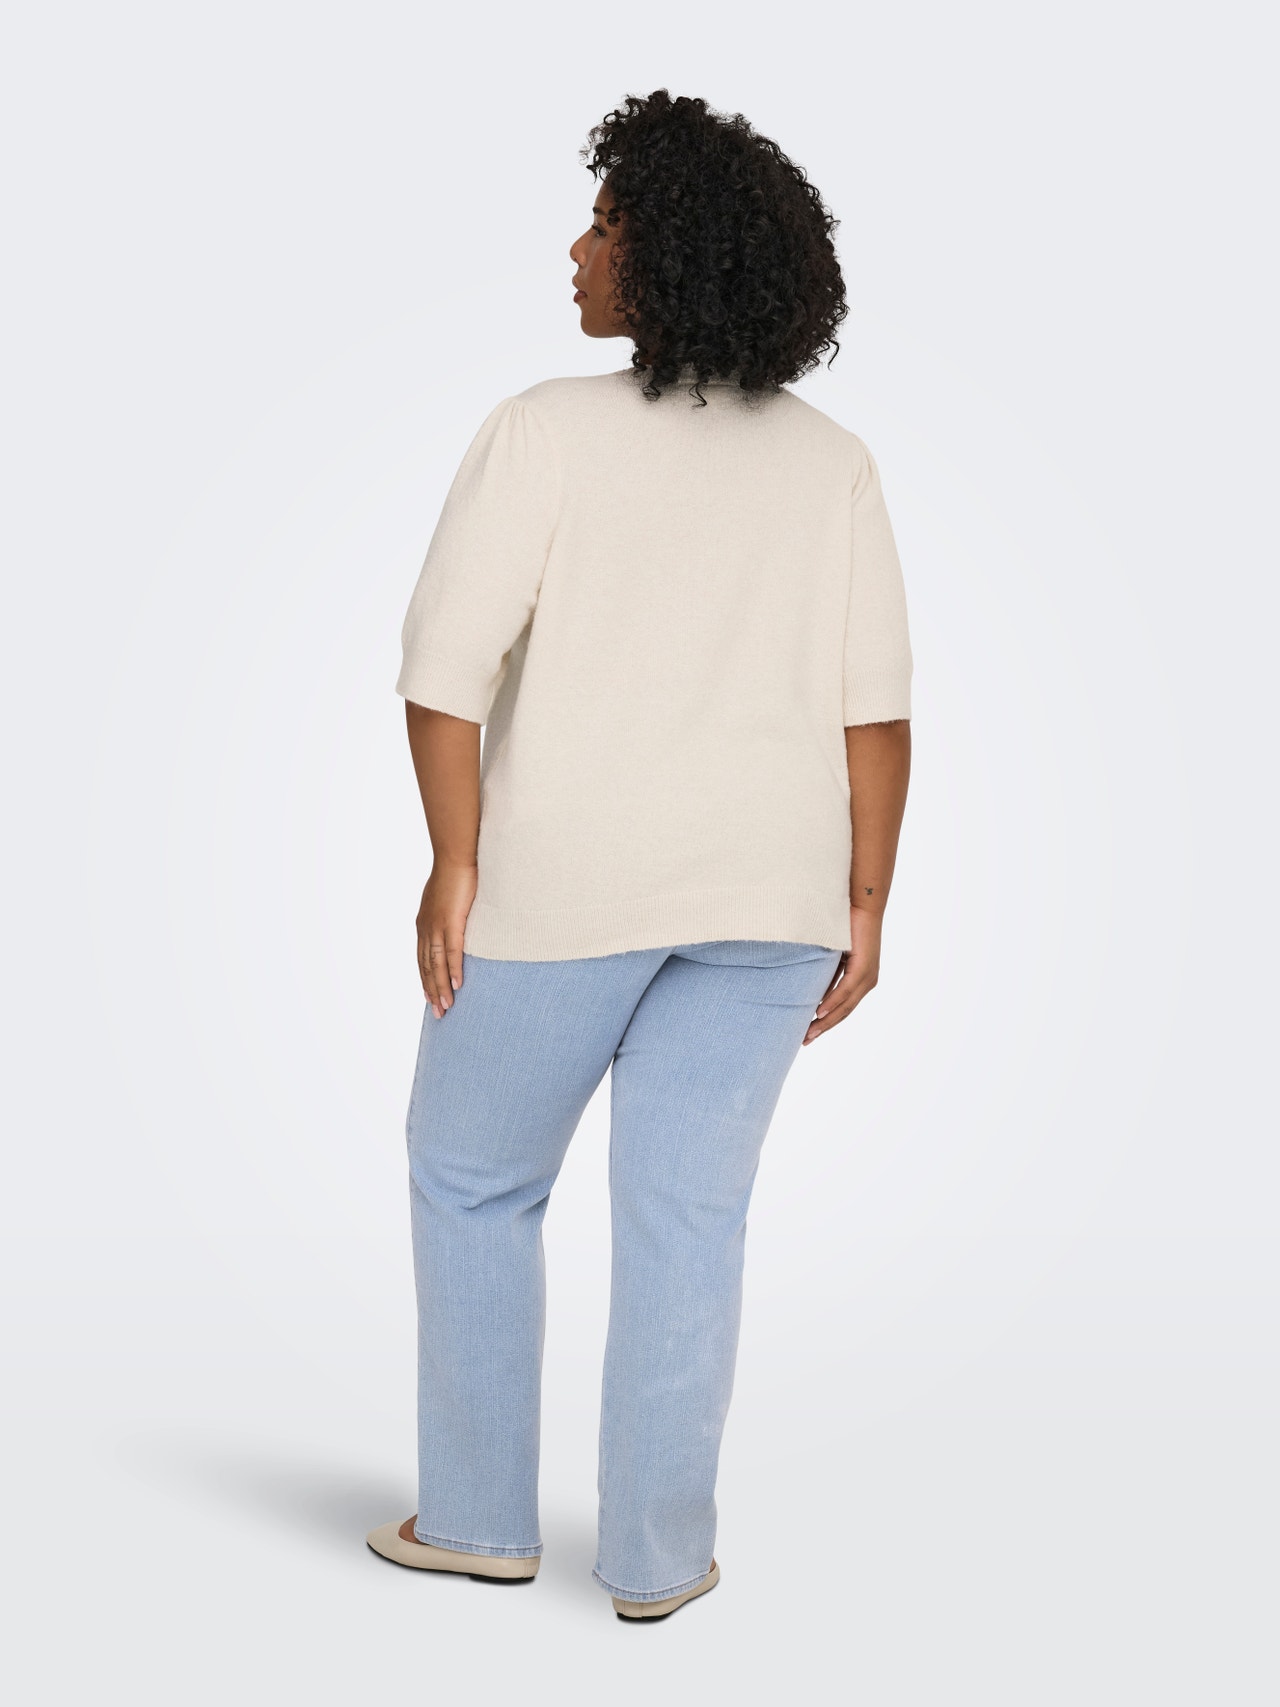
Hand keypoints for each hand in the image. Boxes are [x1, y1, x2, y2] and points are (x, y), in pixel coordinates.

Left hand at [416, 861, 476, 1017]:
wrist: (455, 856)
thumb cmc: (455, 873)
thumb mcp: (447, 898)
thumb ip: (449, 913)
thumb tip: (457, 920)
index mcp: (424, 924)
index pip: (422, 958)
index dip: (426, 979)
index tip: (430, 997)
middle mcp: (426, 929)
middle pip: (426, 967)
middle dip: (431, 991)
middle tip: (438, 1014)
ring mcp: (437, 927)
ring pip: (436, 965)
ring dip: (441, 988)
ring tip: (447, 1008)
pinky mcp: (451, 922)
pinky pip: (452, 953)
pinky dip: (453, 971)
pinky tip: (457, 986)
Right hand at [803, 905, 881, 1044]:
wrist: (861, 905)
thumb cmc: (846, 925)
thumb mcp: (833, 954)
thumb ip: (826, 971)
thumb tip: (808, 986)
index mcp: (861, 980)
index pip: (842, 1008)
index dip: (826, 1023)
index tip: (809, 1034)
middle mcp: (867, 982)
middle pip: (843, 1012)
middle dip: (823, 1028)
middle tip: (805, 1041)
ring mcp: (867, 976)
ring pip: (845, 1005)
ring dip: (826, 1020)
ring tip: (809, 1032)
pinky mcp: (864, 967)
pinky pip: (846, 990)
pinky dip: (832, 1002)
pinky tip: (819, 1012)